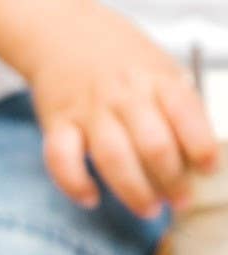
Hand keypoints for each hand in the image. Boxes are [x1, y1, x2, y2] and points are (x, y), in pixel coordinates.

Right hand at [30, 5, 219, 216]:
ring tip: (148, 209)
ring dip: (134, 190)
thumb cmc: (117, 59)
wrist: (63, 34)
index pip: (186, 113)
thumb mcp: (157, 67)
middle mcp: (124, 95)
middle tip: (180, 201)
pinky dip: (76, 185)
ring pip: (114, 158)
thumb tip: (195, 154)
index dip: (201, 146)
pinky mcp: (57, 126)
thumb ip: (175, 104)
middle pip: (153, 144)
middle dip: (171, 180)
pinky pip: (63, 161)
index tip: (210, 169)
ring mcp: (89, 112)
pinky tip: (91, 199)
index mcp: (156, 78)